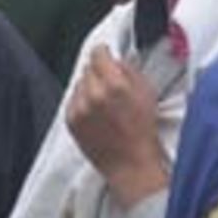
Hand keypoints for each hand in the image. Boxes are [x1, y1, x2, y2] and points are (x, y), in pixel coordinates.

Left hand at [66, 45, 167, 209]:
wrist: (130, 164)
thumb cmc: (143, 131)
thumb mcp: (146, 92)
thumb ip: (128, 70)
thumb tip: (114, 59)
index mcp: (115, 84)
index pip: (98, 54)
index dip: (104, 54)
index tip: (106, 57)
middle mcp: (94, 94)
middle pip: (87, 68)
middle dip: (98, 73)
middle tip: (110, 86)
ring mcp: (80, 108)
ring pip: (79, 84)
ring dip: (89, 88)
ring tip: (104, 104)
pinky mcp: (70, 121)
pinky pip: (72, 100)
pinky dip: (82, 103)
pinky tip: (96, 114)